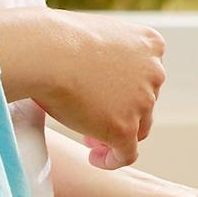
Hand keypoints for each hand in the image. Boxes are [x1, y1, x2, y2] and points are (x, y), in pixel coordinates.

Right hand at [34, 13, 164, 167]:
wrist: (43, 52)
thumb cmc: (55, 40)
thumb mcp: (95, 36)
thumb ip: (107, 55)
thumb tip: (97, 78)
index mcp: (150, 44)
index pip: (146, 75)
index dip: (125, 91)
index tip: (103, 97)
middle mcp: (154, 72)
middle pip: (144, 103)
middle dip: (121, 113)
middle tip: (93, 121)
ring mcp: (142, 101)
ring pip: (137, 129)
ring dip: (116, 136)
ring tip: (91, 140)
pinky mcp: (124, 128)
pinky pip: (126, 154)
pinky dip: (113, 160)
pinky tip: (95, 159)